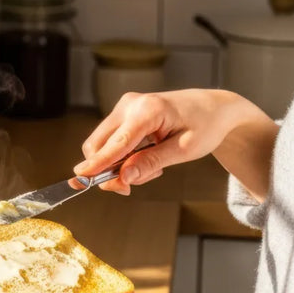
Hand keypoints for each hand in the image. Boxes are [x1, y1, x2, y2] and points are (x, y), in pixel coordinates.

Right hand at [75, 89, 261, 194]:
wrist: (213, 108)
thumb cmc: (205, 126)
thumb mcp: (184, 150)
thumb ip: (151, 163)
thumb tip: (122, 178)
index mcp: (148, 110)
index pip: (116, 143)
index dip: (98, 165)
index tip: (80, 180)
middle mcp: (130, 104)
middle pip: (99, 144)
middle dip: (108, 171)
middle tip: (129, 187)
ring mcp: (125, 106)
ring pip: (102, 145)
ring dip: (117, 165)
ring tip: (150, 168)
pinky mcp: (123, 113)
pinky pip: (111, 141)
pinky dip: (121, 157)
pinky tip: (145, 157)